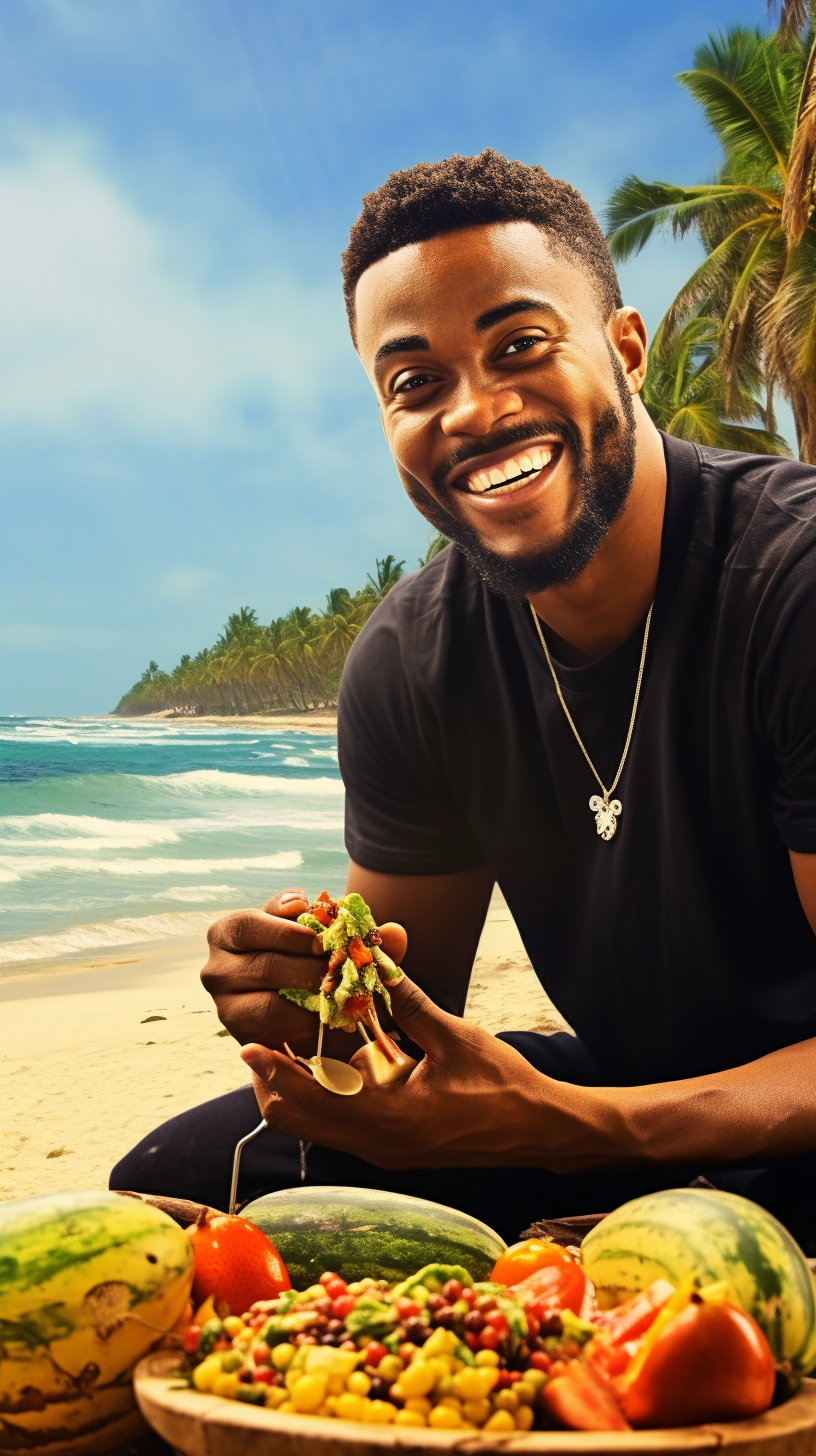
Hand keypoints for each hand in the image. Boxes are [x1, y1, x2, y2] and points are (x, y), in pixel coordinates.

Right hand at [201, 889, 408, 1058]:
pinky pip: (275, 1036)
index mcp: (231, 931)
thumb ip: (362, 935)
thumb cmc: (310, 957)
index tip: (325, 938)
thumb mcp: (328, 938)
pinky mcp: (242, 1037)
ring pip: (269, 1006)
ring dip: (312, 1002)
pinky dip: (305, 1027)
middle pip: (265, 966)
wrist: (302, 1002)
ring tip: (343, 997)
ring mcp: (225, 1006)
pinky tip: (330, 1021)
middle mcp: (217, 968)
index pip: (253, 923)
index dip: (288, 930)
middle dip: (311, 969)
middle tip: (345, 972)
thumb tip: (396, 934)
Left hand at [240, 972, 601, 1171]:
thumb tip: (373, 959)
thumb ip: (408, 1002)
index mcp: (389, 1117)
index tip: (248, 1043)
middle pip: (298, 1120)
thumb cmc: (503, 1084)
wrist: (540, 1131)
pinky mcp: (394, 1149)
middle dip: (273, 1082)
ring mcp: (384, 1151)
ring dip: (296, 1090)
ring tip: (288, 1048)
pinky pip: (340, 1128)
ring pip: (316, 1127)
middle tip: (261, 1042)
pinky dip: (324, 1099)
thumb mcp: (454, 1036)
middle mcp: (378, 1142)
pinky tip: (333, 1065)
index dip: (273, 1070)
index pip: (308, 1099)